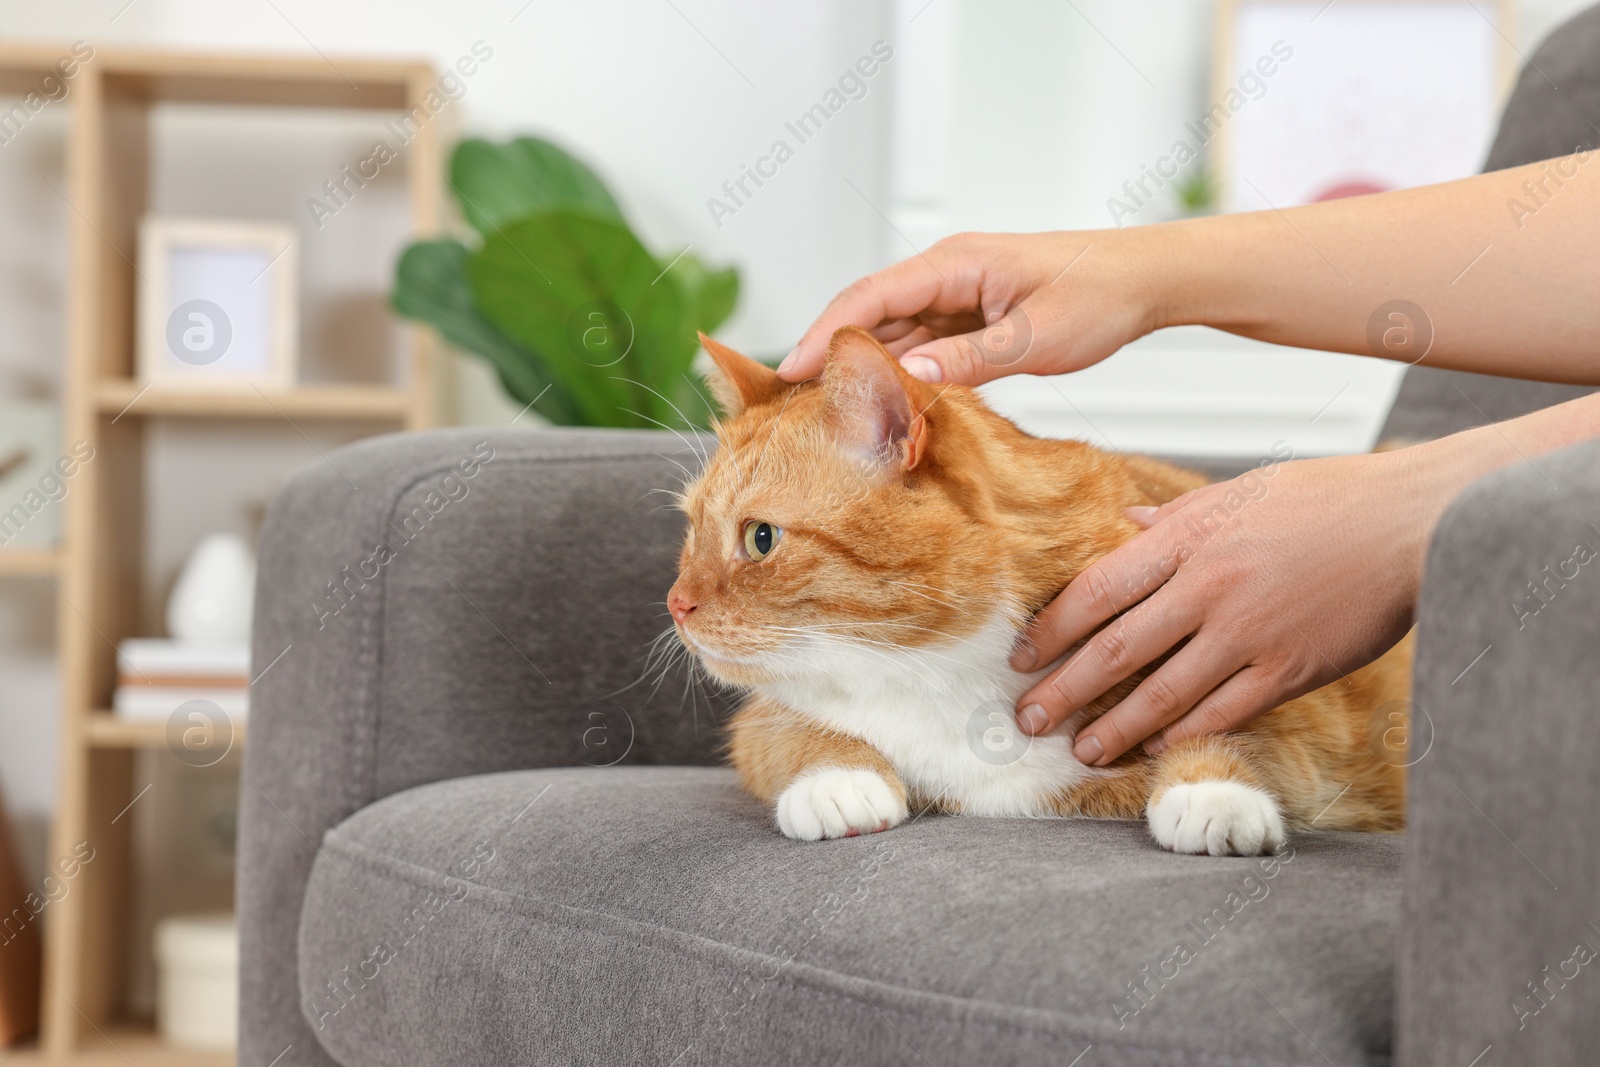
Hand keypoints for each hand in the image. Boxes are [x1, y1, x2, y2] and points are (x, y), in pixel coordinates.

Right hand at [778, 230, 1166, 384]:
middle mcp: (949, 273)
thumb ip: (969, 358)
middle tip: (790, 399)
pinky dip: (900, 370)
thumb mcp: (1035, 338)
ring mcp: (959, 295)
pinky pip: (923, 343)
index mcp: (957, 263)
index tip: (790, 370)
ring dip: (863, 365)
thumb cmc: (1101, 295)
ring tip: (825, 407)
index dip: (826, 334)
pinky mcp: (973, 317)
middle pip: (872, 312)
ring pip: (894, 330)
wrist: (1147, 280)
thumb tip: (905, 376)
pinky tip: (882, 400)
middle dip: (830, 351)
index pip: (872, 296)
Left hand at [1009, 445, 1462, 764]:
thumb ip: (1179, 514)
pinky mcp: (1289, 668)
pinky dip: (1182, 733)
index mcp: (1189, 538)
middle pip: (1116, 650)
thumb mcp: (1242, 488)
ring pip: (1162, 693)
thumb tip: (1129, 522)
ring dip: (1113, 727)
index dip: (1051, 631)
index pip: (1096, 592)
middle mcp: (1208, 588)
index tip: (1021, 657)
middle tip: (1028, 720)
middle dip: (1064, 690)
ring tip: (1081, 749)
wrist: (1415, 521)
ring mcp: (1248, 633)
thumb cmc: (1331, 497)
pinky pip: (1222, 711)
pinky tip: (1153, 747)